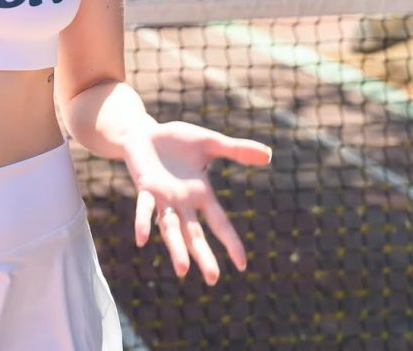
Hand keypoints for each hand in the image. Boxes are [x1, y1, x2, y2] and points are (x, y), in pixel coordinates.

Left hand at [121, 119, 271, 283]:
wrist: (145, 132)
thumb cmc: (178, 140)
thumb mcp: (210, 143)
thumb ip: (236, 150)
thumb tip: (270, 155)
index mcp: (201, 194)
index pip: (219, 222)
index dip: (230, 242)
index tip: (241, 265)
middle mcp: (183, 203)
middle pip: (194, 234)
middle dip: (203, 255)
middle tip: (212, 279)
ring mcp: (163, 198)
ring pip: (170, 227)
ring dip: (176, 248)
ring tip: (182, 270)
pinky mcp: (145, 187)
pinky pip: (145, 208)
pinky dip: (143, 222)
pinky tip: (142, 239)